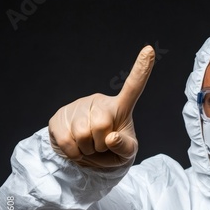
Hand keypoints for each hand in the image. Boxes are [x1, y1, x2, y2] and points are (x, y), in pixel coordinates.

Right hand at [48, 46, 154, 167]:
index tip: (150, 50)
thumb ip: (124, 147)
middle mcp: (99, 101)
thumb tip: (110, 137)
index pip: (133, 87)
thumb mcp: (126, 154)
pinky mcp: (59, 115)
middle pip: (102, 125)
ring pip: (82, 134)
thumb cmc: (112, 152)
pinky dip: (73, 152)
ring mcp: (78, 106)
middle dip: (100, 144)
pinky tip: (76, 149)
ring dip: (87, 149)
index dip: (141, 70)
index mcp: (120, 107)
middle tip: (100, 146)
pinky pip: (66, 140)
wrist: (85, 159)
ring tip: (89, 146)